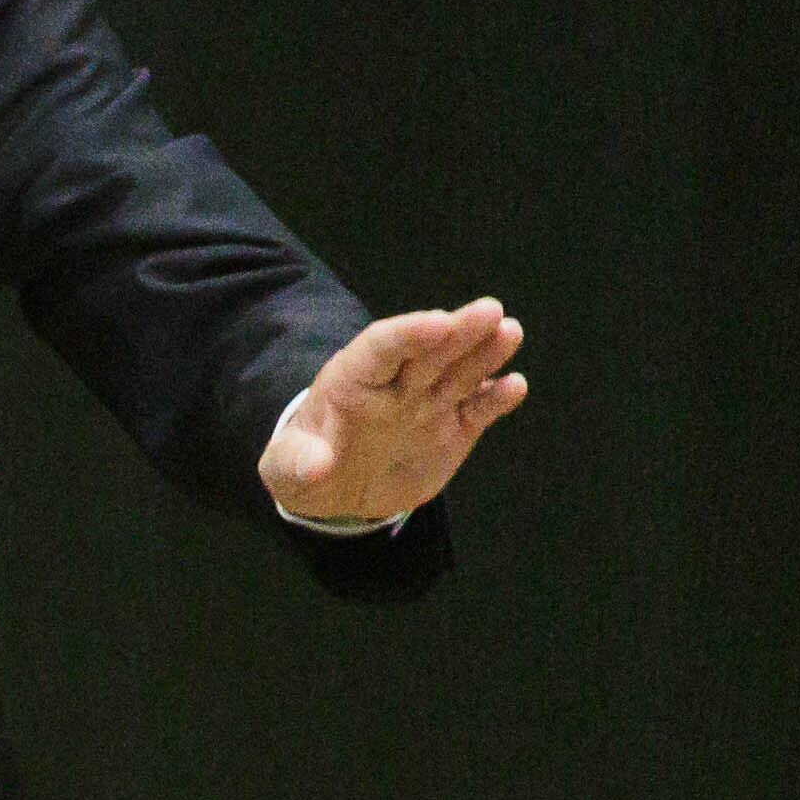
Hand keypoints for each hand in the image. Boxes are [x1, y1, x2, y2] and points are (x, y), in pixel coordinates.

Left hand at [262, 299, 526, 532]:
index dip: (409, 334)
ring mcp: (428, 403)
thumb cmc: (305, 464)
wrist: (334, 488)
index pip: (382, 346)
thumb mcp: (285, 466)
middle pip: (430, 350)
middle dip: (459, 330)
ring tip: (509, 332)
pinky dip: (495, 398)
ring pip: (460, 372)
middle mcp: (396, 382)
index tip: (439, 323)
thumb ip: (296, 460)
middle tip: (491, 310)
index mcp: (352, 377)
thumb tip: (316, 465)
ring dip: (486, 353)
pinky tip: (514, 386)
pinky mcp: (453, 428)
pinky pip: (477, 410)